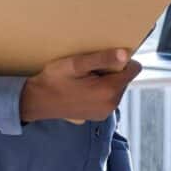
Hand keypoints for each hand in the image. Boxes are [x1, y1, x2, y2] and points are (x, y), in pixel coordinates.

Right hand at [19, 49, 141, 122]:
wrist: (37, 101)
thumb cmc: (54, 79)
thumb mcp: (76, 64)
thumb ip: (102, 59)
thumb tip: (125, 54)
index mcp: (109, 91)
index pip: (133, 69)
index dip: (122, 60)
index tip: (104, 58)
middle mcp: (111, 105)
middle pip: (125, 78)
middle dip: (112, 71)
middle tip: (89, 70)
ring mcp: (105, 112)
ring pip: (117, 87)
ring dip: (106, 80)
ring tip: (85, 78)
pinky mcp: (99, 116)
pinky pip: (109, 97)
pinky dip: (101, 90)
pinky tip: (84, 88)